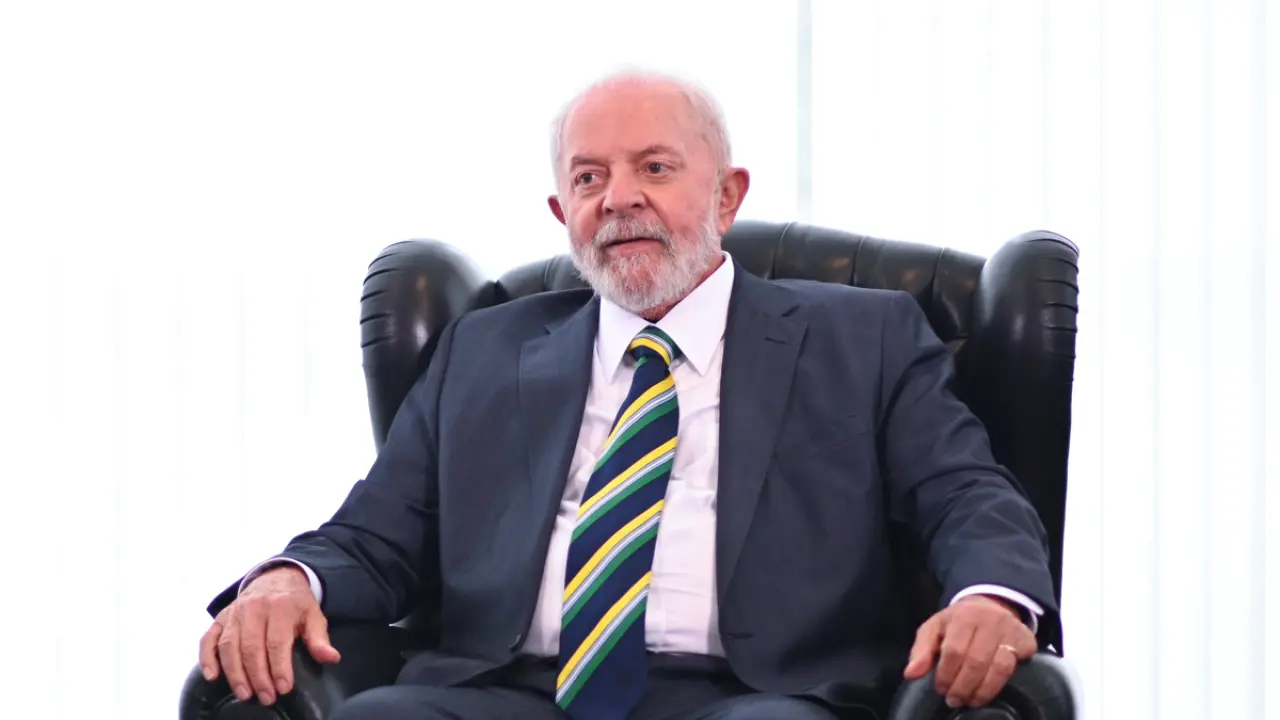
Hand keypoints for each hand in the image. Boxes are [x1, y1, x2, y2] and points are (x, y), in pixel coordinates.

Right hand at [198, 565, 340, 705]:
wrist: (276, 577)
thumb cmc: (296, 603)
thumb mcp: (313, 615)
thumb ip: (319, 639)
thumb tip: (331, 658)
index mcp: (280, 607)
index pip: (277, 642)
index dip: (279, 668)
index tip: (283, 688)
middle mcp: (254, 608)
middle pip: (251, 647)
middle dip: (258, 677)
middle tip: (266, 697)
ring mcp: (234, 612)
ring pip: (229, 646)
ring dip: (235, 673)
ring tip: (245, 694)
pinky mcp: (221, 618)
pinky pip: (208, 639)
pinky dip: (207, 658)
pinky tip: (212, 677)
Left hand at [903, 595, 1035, 707]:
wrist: (991, 606)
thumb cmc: (958, 621)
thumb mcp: (934, 628)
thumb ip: (921, 650)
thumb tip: (910, 673)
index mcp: (964, 615)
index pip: (954, 650)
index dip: (946, 674)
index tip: (940, 688)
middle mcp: (991, 621)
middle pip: (977, 661)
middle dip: (963, 686)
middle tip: (953, 699)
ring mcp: (1011, 631)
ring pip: (1000, 668)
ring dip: (982, 690)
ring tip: (970, 701)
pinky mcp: (1027, 641)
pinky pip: (1015, 669)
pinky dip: (999, 685)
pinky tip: (987, 692)